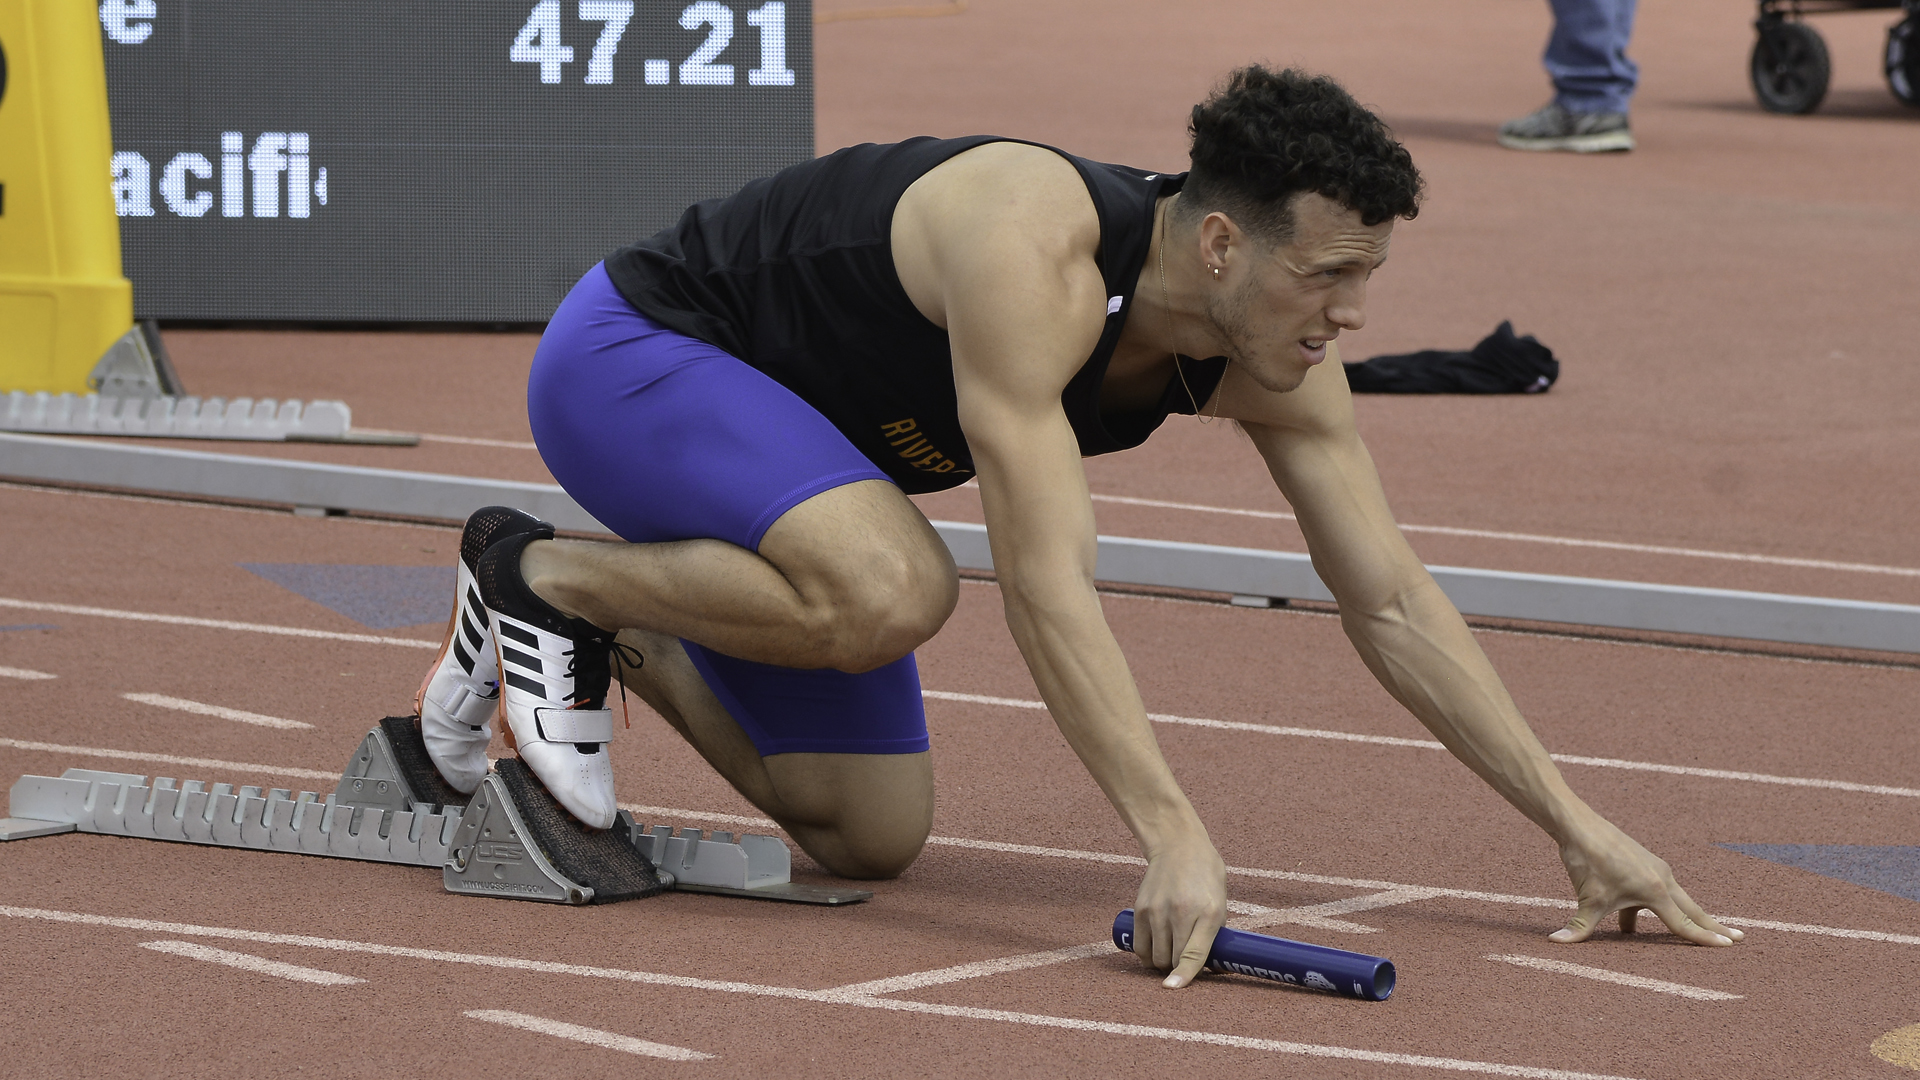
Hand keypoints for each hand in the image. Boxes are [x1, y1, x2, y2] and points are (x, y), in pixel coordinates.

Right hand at [1130, 835, 1227, 987]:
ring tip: (1171, 954)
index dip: (1185, 975)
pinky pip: (1140, 946)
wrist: (1178, 846)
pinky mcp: (1141, 909)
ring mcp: (1158, 910)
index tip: (1174, 987)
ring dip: (1163, 963)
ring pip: (1155, 957)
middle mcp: (1181, 912)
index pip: (1194, 953)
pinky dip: (1147, 954)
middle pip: (1172, 959)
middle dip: (1179, 969)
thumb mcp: (1220, 903)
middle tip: (1185, 963)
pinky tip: (1155, 950)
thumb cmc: (1206, 876)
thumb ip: (1215, 935)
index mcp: (1209, 912)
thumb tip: (1215, 971)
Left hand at [1551, 816, 1743, 945]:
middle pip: (1693, 909)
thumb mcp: (1586, 900)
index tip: (1728, 946)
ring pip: (1677, 899)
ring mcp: (1656, 868)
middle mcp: (1663, 878)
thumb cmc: (1586, 862)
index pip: (1684, 923)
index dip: (1705, 938)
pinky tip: (1631, 923)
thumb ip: (1578, 928)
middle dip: (1713, 926)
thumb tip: (1555, 943)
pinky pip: (1658, 889)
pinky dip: (1657, 905)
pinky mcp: (1646, 861)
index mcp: (1655, 891)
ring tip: (1704, 930)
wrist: (1579, 825)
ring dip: (1687, 916)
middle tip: (1738, 939)